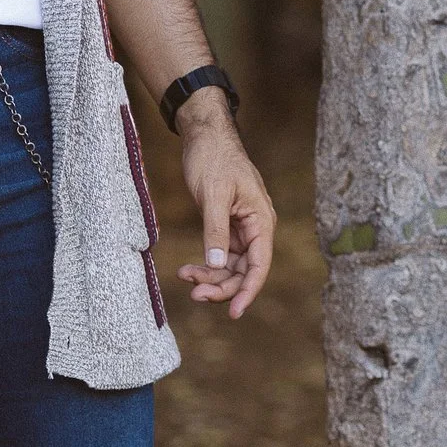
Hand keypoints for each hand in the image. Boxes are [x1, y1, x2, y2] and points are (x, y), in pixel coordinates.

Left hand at [171, 94, 273, 318]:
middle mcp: (255, 227)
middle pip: (243, 270)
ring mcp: (240, 228)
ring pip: (230, 266)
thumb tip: (217, 266)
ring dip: (210, 276)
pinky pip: (219, 254)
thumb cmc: (214, 158)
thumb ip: (216, 231)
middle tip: (194, 294)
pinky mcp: (225, 225)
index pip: (260, 265)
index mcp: (261, 220)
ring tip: (185, 277)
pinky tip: (187, 268)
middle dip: (221, 286)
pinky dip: (205, 264)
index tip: (233, 312)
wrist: (204, 133)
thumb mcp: (213, 195)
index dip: (248, 291)